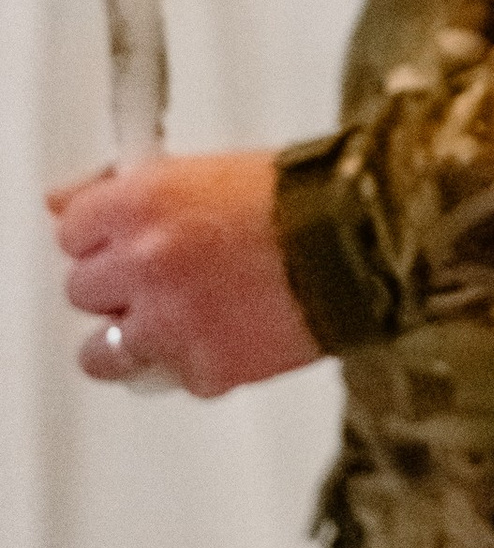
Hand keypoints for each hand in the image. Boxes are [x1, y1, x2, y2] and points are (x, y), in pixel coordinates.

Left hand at [49, 150, 320, 396]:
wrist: (370, 239)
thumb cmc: (309, 196)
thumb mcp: (211, 169)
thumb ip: (136, 192)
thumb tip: (71, 201)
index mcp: (143, 201)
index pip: (73, 229)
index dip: (100, 235)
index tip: (116, 239)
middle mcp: (145, 261)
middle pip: (84, 290)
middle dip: (118, 284)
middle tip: (161, 274)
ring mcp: (170, 322)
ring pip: (103, 352)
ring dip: (132, 339)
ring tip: (174, 322)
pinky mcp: (205, 369)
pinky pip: (176, 378)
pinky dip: (197, 364)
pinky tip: (229, 335)